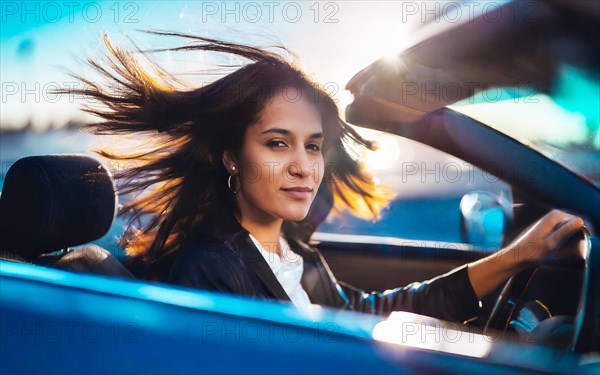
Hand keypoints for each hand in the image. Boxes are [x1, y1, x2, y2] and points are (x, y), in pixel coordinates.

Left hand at [467, 209, 584, 299]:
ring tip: (558, 252)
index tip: (576, 247)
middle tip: (564, 251)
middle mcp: (555, 215)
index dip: (582, 235)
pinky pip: (565, 236)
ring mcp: (553, 221)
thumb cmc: (531, 252)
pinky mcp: (551, 228)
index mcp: (555, 216)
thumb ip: (565, 232)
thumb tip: (580, 221)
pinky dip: (564, 245)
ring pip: (572, 232)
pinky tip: (556, 252)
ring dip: (570, 244)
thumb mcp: (551, 244)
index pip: (581, 221)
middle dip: (575, 240)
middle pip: (577, 226)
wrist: (516, 256)